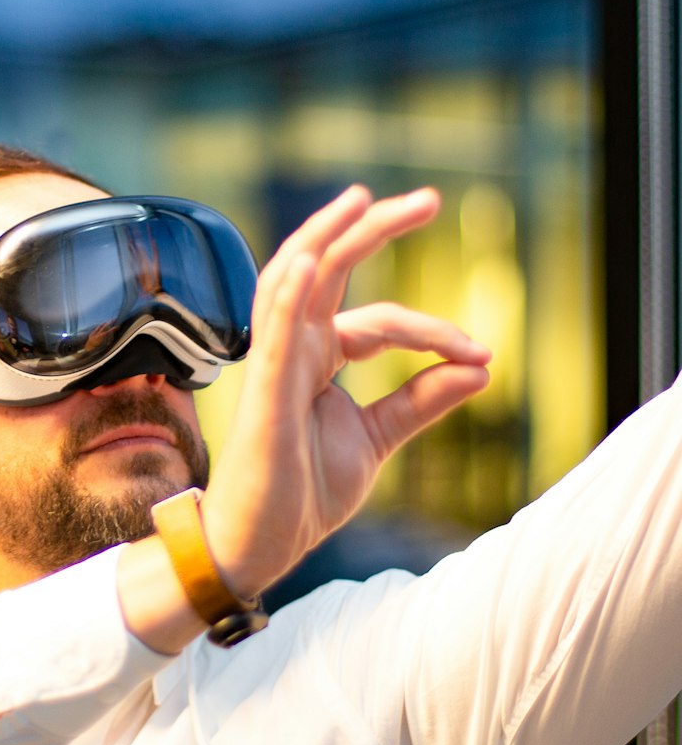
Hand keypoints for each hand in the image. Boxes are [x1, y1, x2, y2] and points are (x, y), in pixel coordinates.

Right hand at [199, 185, 490, 595]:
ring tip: (365, 201)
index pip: (381, 321)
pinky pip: (274, 332)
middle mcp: (295, 347)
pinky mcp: (264, 392)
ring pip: (293, 279)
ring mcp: (275, 364)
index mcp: (319, 355)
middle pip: (330, 268)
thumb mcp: (377, 439)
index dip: (434, 332)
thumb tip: (482, 366)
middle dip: (374, 228)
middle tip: (428, 200)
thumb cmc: (303, 491)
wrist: (260, 544)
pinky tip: (314, 257)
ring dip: (327, 236)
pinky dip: (292, 292)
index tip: (482, 354)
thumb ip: (422, 400)